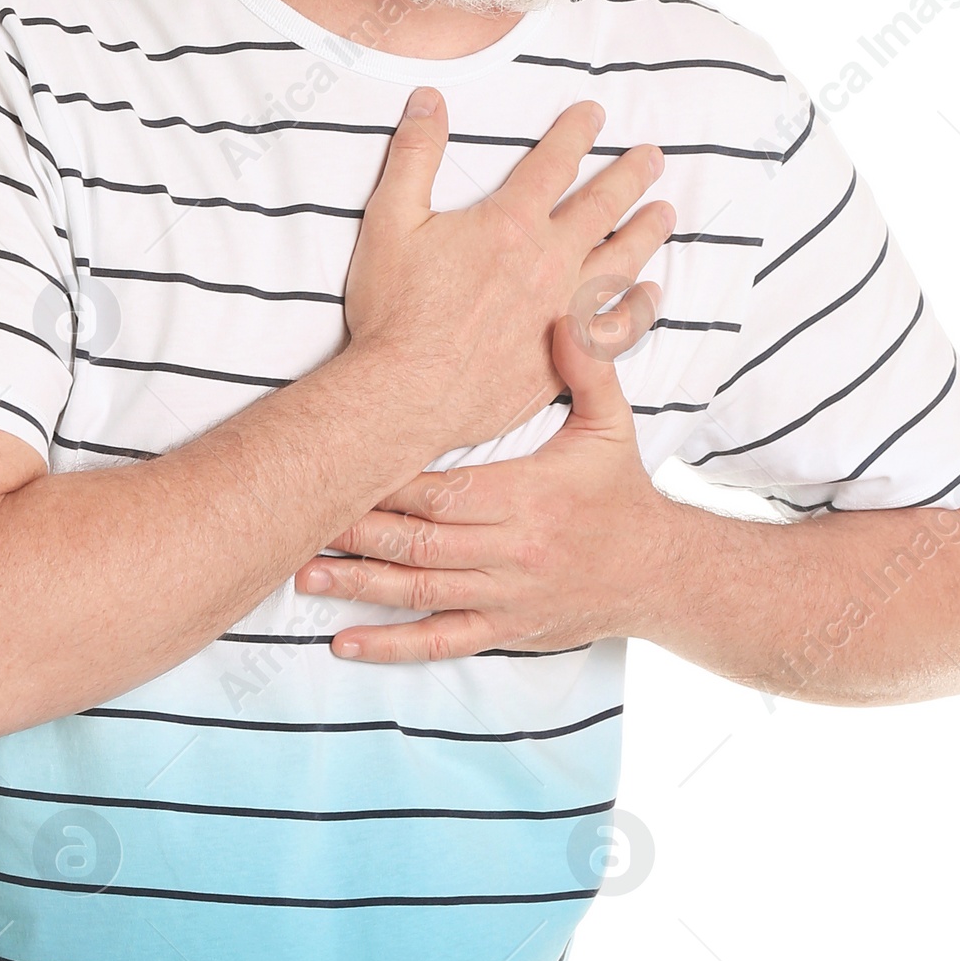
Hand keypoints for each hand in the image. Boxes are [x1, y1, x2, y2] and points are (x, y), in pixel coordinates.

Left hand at [295, 306, 681, 661]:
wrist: (659, 572)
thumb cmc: (620, 492)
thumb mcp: (612, 423)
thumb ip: (588, 367)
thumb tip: (565, 313)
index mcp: (529, 497)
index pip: (444, 491)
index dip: (389, 483)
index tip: (344, 468)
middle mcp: (513, 551)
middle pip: (420, 543)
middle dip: (357, 533)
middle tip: (300, 520)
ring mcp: (506, 597)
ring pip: (421, 593)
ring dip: (358, 586)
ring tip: (303, 574)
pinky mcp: (504, 631)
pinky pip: (441, 643)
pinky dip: (392, 647)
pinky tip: (346, 644)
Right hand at [344, 86, 672, 457]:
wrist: (405, 394)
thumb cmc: (393, 311)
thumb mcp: (390, 219)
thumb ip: (415, 155)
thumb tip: (429, 98)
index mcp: (510, 223)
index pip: (554, 163)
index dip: (576, 132)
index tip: (595, 114)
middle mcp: (548, 262)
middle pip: (602, 208)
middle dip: (629, 176)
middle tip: (654, 158)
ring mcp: (562, 310)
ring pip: (620, 261)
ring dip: (645, 232)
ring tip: (665, 212)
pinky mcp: (564, 356)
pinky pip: (616, 324)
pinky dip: (639, 305)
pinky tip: (651, 293)